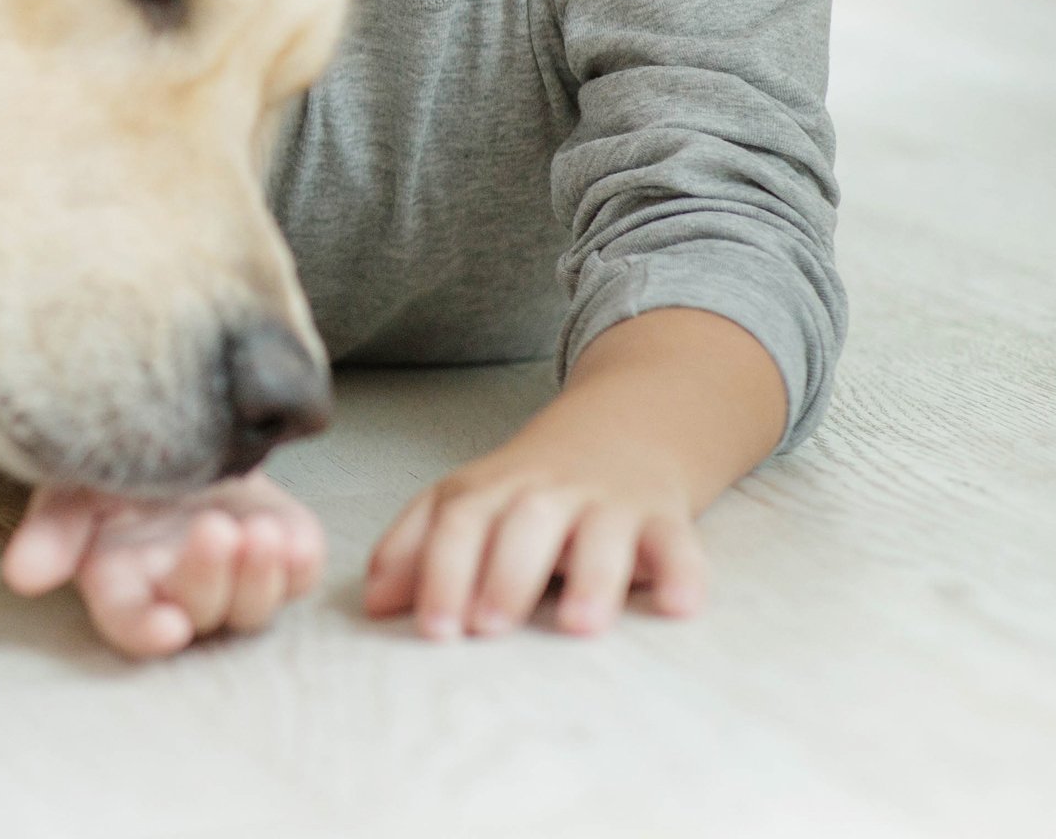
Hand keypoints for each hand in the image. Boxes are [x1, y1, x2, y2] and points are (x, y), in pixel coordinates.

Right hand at [2, 473, 326, 657]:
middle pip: (200, 612)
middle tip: (215, 531)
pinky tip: (290, 536)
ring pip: (254, 609)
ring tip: (260, 534)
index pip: (132, 625)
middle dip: (210, 578)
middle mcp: (179, 588)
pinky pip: (300, 576)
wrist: (175, 415)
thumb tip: (21, 577)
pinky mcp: (283, 551)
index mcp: (121, 579)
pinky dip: (299, 562)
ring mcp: (235, 575)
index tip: (169, 627)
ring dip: (260, 579)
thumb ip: (52, 530)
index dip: (148, 632)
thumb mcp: (72, 481)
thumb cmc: (115, 456)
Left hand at [362, 436, 705, 639]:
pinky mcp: (663, 517)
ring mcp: (608, 502)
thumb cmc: (527, 487)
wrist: (622, 426)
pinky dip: (683, 571)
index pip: (457, 521)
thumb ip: (416, 548)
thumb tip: (373, 605)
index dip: (441, 571)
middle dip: (504, 576)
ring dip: (591, 578)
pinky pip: (677, 542)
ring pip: (600, 533)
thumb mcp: (466, 501)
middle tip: (487, 628)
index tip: (432, 628)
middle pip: (523, 523)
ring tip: (577, 626)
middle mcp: (548, 492)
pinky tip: (678, 605)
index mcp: (491, 489)